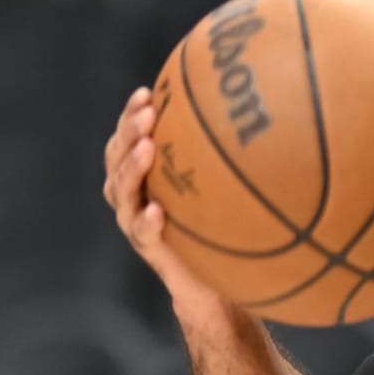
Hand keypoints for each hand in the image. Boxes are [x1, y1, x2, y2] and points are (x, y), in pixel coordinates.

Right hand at [101, 85, 225, 314]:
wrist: (212, 281)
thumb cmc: (214, 223)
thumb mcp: (216, 185)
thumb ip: (221, 155)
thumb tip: (257, 111)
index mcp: (142, 173)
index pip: (128, 137)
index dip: (130, 115)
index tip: (146, 93)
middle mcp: (132, 194)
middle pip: (117, 157)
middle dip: (129, 132)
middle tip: (147, 114)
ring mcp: (136, 222)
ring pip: (122, 192)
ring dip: (132, 169)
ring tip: (146, 150)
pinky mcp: (150, 249)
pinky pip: (143, 234)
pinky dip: (146, 222)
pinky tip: (156, 212)